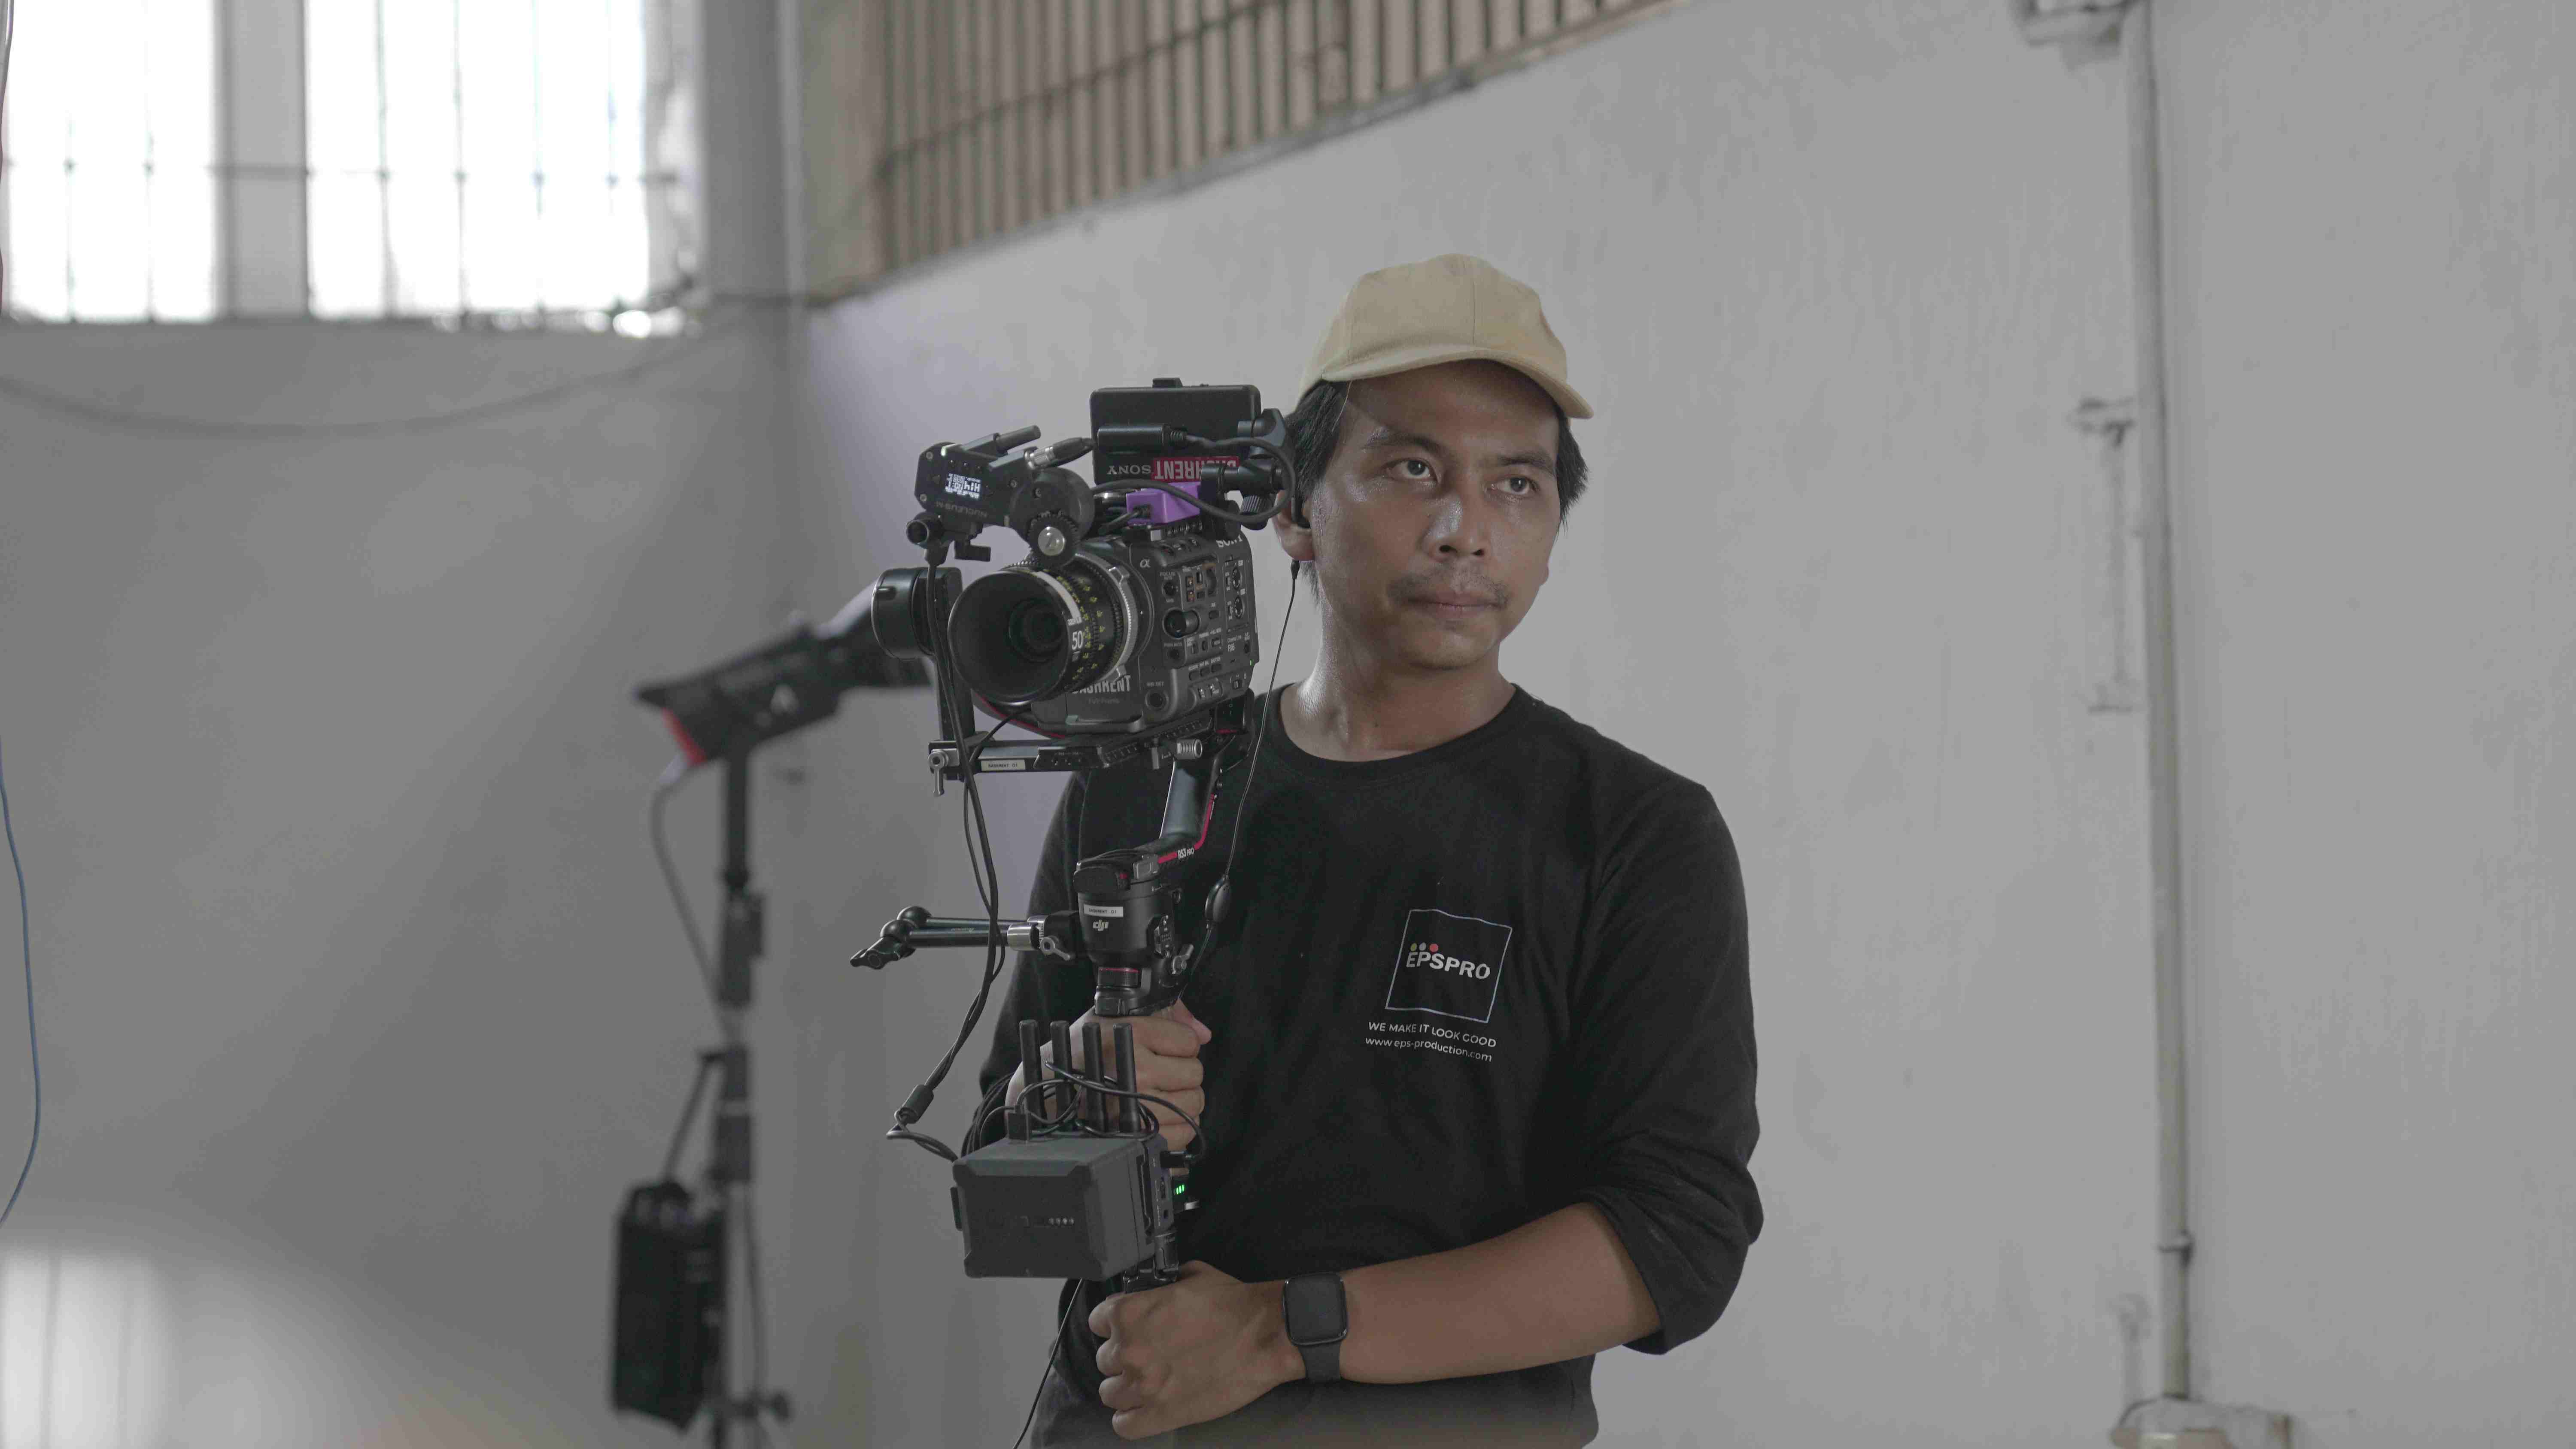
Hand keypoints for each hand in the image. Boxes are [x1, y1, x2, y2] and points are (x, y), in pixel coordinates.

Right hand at [1012, 999, 1211, 1151]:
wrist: (1046, 1087)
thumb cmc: (1082, 1051)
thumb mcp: (1116, 1018)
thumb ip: (1168, 1015)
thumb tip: (1203, 1033)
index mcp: (1133, 1035)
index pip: (1189, 1042)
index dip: (1181, 1046)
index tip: (1165, 1049)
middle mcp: (1136, 1070)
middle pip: (1195, 1074)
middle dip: (1183, 1073)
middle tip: (1162, 1073)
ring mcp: (1136, 1105)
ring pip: (1192, 1105)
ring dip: (1182, 1101)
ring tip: (1159, 1094)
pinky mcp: (1135, 1132)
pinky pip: (1180, 1135)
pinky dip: (1176, 1129)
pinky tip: (1158, 1116)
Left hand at [1089, 1261, 1302, 1438]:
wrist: (1265, 1335)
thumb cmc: (1234, 1306)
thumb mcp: (1192, 1276)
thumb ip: (1161, 1284)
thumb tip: (1155, 1288)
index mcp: (1130, 1313)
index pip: (1096, 1321)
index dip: (1113, 1324)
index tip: (1127, 1328)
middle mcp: (1129, 1350)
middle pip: (1104, 1360)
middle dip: (1124, 1356)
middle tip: (1146, 1355)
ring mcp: (1143, 1386)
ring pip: (1110, 1393)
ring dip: (1125, 1387)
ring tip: (1146, 1382)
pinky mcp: (1162, 1415)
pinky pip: (1124, 1425)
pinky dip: (1130, 1418)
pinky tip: (1143, 1409)